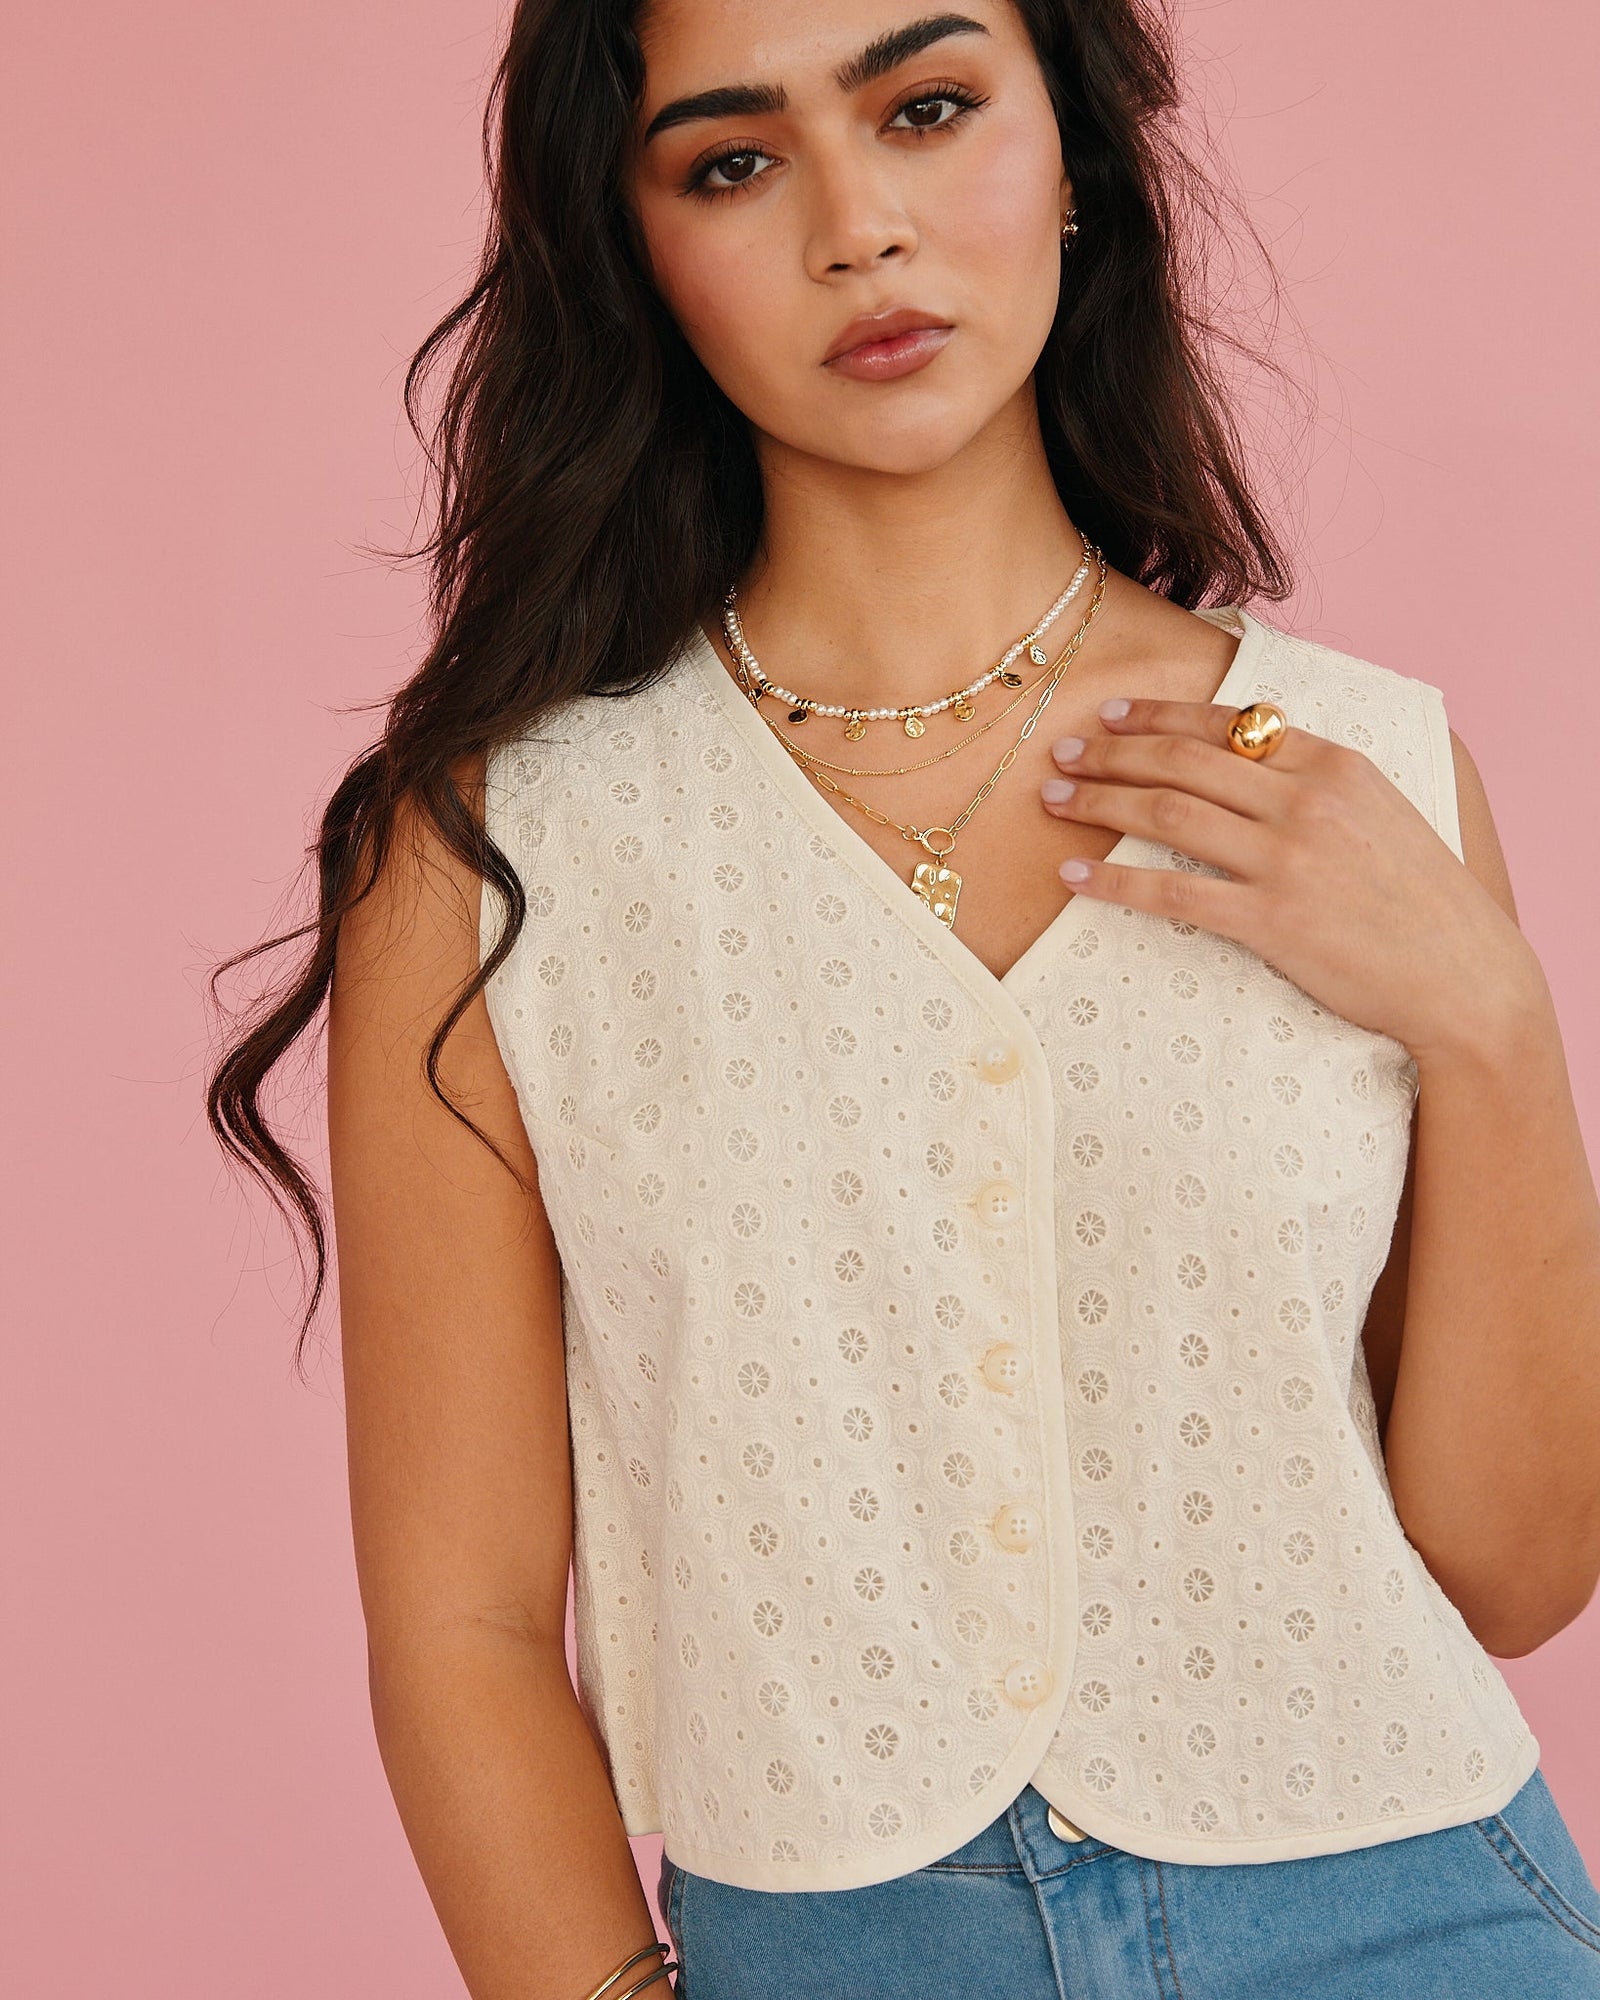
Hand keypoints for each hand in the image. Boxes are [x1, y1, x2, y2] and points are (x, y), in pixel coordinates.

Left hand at [1040, 694, 1537, 1066]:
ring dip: (1100, 802)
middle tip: (1060, 753)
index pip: (1227, 725)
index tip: (1113, 715)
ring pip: (1167, 814)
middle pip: (1183, 761)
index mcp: (1333, 765)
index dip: (1160, 715)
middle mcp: (1305, 801)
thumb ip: (1317, 782)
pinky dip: (1115, 881)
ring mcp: (1286, 859)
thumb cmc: (1421, 901)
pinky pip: (1172, 893)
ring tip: (1053, 800)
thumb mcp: (1380, 814)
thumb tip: (1254, 756)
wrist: (1464, 976)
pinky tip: (1075, 875)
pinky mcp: (1271, 919)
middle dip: (1111, 752)